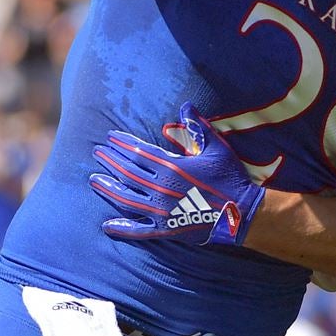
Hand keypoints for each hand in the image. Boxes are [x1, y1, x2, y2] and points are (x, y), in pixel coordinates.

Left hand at [89, 102, 263, 245]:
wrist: (241, 214)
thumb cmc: (230, 178)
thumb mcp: (217, 148)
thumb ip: (198, 127)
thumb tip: (186, 105)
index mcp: (172, 167)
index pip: (139, 152)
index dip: (122, 144)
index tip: (110, 137)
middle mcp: (161, 188)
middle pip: (127, 173)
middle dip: (110, 160)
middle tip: (96, 152)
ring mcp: (161, 211)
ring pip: (126, 198)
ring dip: (107, 188)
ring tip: (93, 180)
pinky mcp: (166, 230)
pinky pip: (138, 230)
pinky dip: (122, 228)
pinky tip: (106, 226)